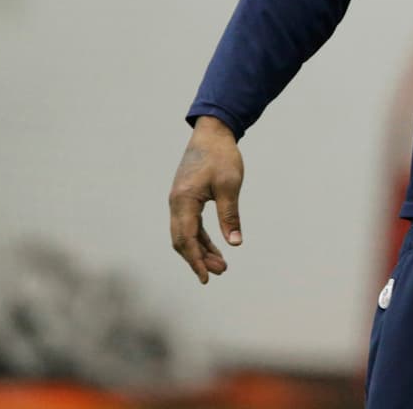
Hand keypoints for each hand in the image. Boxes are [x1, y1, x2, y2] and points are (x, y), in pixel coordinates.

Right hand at [168, 115, 243, 283]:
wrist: (212, 133)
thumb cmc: (222, 157)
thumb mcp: (230, 186)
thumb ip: (230, 215)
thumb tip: (235, 243)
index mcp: (183, 201)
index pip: (186, 239)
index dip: (196, 260)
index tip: (206, 278)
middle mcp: (176, 203)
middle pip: (182, 240)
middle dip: (199, 259)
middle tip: (221, 272)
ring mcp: (179, 201)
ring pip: (185, 234)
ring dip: (201, 250)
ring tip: (221, 265)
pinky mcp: (185, 198)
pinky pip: (190, 224)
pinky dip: (201, 238)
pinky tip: (215, 247)